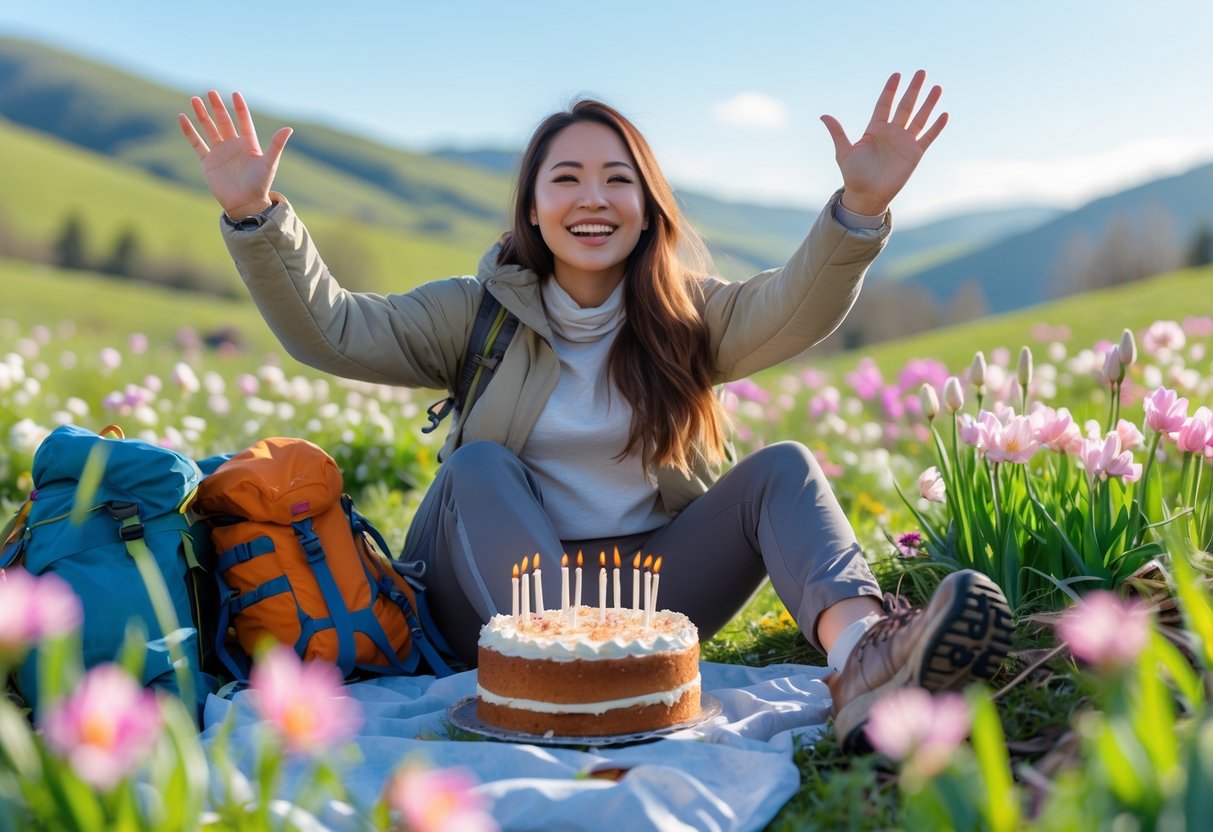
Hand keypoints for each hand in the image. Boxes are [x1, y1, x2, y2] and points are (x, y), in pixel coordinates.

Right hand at [178, 91, 292, 218]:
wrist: (245, 204)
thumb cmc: (259, 185)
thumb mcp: (268, 163)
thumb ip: (276, 145)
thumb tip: (289, 128)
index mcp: (248, 144)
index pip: (243, 121)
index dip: (239, 108)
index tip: (235, 94)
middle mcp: (233, 146)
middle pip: (223, 121)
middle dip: (217, 107)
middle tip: (211, 91)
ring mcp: (219, 153)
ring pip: (208, 129)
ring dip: (202, 114)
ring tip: (195, 99)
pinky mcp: (207, 162)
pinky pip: (196, 143)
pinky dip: (189, 131)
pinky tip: (182, 117)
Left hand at [820, 70, 946, 215]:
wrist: (867, 196)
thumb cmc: (853, 175)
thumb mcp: (844, 152)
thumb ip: (838, 132)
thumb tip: (823, 115)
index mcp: (874, 129)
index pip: (884, 104)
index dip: (890, 90)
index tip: (897, 75)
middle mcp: (891, 132)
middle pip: (905, 106)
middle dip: (913, 89)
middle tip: (921, 72)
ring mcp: (904, 142)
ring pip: (919, 118)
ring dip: (928, 103)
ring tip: (937, 87)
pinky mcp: (915, 154)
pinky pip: (928, 137)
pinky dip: (936, 127)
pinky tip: (944, 114)